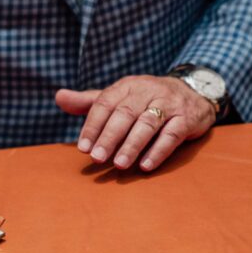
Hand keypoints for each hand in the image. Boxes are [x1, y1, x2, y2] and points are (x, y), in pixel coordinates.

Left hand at [55, 75, 215, 170]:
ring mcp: (169, 104)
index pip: (105, 104)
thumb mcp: (118, 96)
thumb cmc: (145, 99)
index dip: (92, 126)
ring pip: (148, 124)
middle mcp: (147, 92)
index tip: (82, 148)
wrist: (192, 90)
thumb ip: (88, 101)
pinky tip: (145, 166)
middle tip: (97, 159)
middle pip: (125, 114)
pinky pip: (172, 135)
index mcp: (126, 86)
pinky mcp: (187, 118)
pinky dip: (158, 151)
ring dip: (132, 145)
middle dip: (109, 137)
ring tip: (119, 165)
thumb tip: (59, 97)